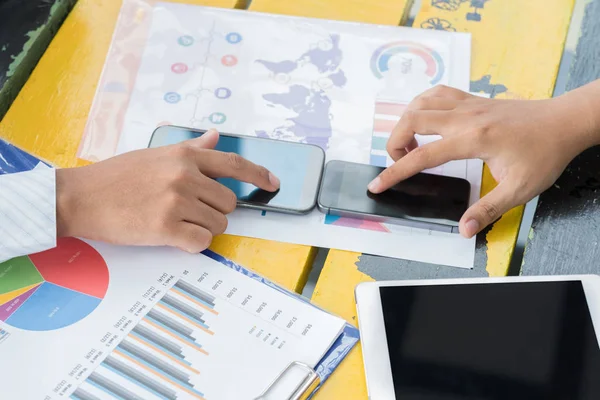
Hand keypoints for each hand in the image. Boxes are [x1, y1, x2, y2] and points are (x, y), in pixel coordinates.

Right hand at [56, 129, 278, 251]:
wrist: (82, 197)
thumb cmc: (116, 176)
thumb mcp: (156, 154)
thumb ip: (190, 148)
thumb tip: (214, 137)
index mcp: (185, 157)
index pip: (234, 164)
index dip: (259, 174)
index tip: (273, 183)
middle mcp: (185, 176)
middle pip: (229, 203)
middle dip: (216, 211)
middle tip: (190, 211)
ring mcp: (177, 201)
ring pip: (218, 224)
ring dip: (203, 227)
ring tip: (175, 221)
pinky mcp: (166, 228)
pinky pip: (202, 242)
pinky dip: (193, 243)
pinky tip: (173, 236)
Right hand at [368, 83, 599, 237]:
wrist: (564, 122)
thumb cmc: (545, 153)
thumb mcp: (520, 189)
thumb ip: (488, 209)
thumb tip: (464, 229)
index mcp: (474, 139)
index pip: (423, 156)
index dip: (395, 172)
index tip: (377, 184)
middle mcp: (466, 116)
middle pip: (412, 119)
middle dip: (395, 142)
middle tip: (400, 163)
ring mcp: (468, 104)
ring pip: (420, 102)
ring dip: (406, 121)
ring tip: (410, 144)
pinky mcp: (473, 100)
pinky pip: (437, 94)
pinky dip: (422, 105)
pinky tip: (425, 121)